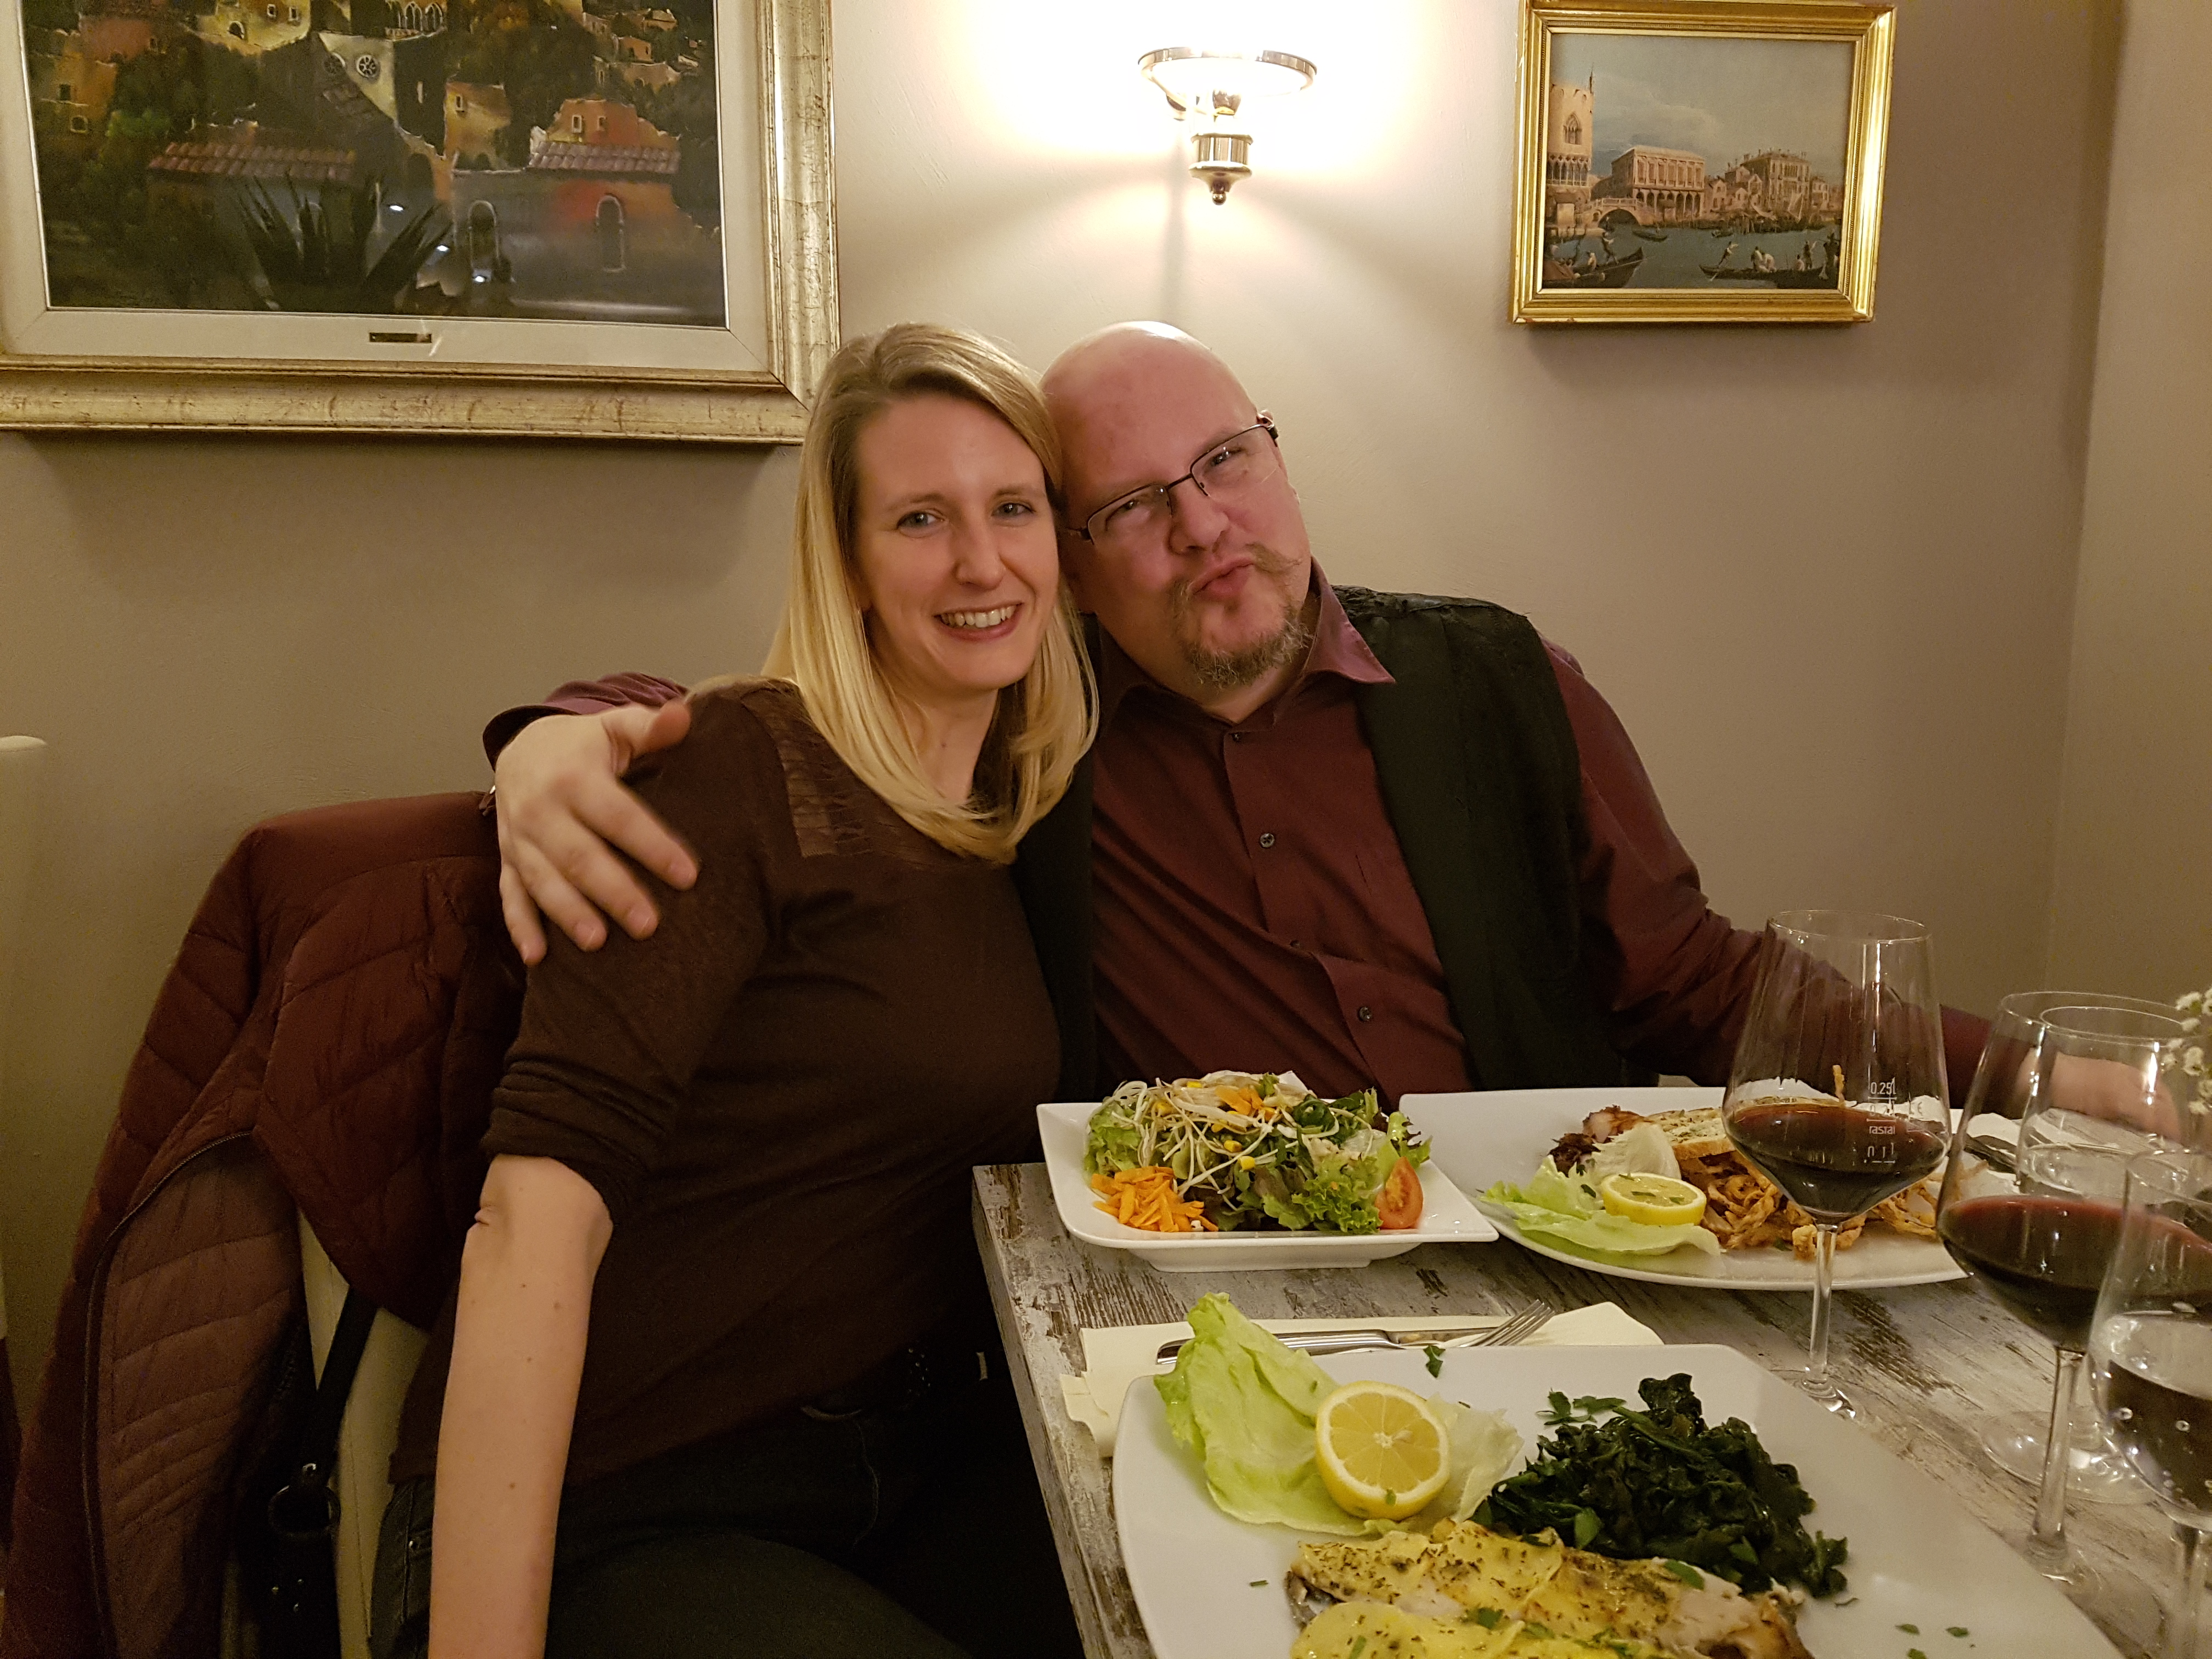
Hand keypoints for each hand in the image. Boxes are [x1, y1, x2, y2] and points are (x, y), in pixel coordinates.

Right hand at [494, 700, 696, 963]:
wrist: (522, 750)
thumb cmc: (584, 746)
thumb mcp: (616, 728)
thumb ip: (651, 727)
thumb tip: (685, 714)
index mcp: (573, 776)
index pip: (618, 815)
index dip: (652, 845)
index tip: (688, 875)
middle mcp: (540, 809)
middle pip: (578, 855)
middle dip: (612, 891)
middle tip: (648, 925)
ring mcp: (518, 839)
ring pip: (543, 880)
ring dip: (568, 913)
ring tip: (598, 943)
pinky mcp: (506, 861)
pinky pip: (510, 896)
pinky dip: (521, 927)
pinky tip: (538, 957)